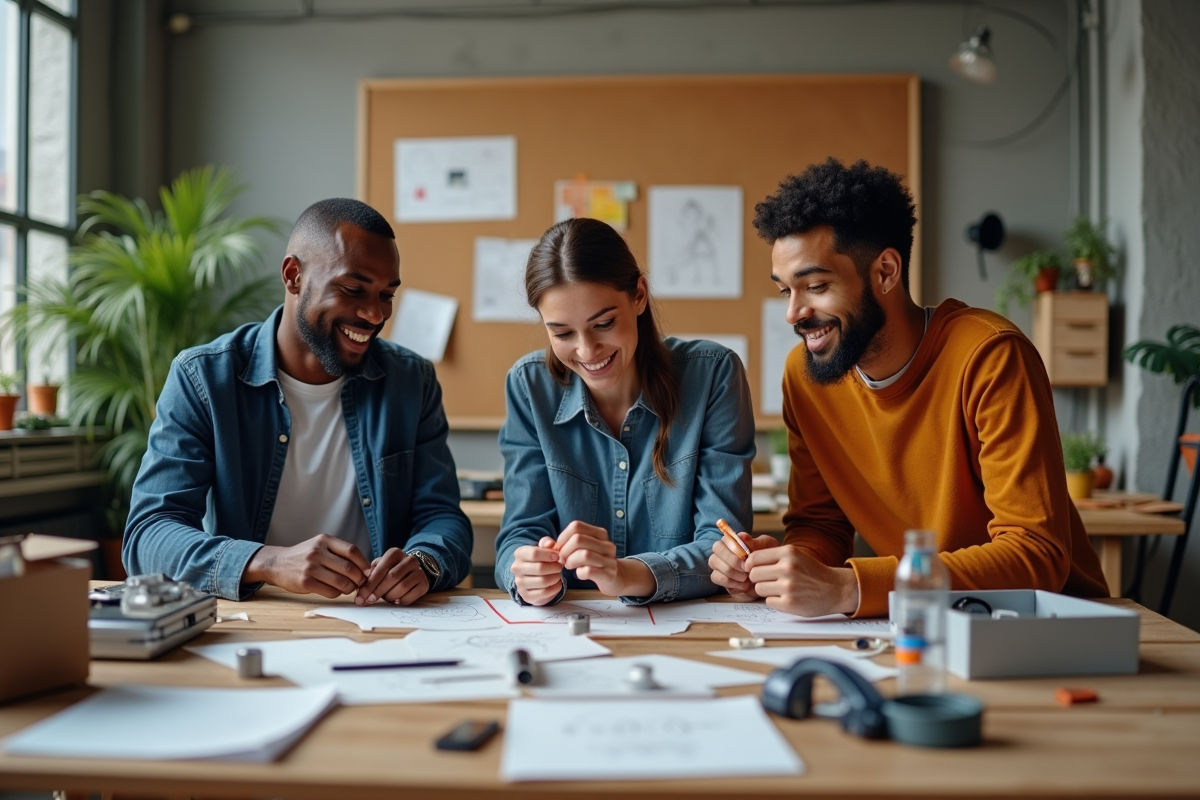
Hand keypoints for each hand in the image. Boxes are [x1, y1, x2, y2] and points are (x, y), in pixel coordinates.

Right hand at [243, 534, 369, 598]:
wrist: (277, 563)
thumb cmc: (304, 555)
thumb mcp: (320, 545)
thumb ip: (339, 552)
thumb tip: (365, 567)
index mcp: (324, 540)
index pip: (352, 551)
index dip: (364, 563)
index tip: (368, 571)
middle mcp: (317, 552)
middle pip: (349, 568)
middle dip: (359, 578)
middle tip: (360, 583)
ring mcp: (310, 568)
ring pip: (341, 582)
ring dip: (349, 588)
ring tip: (348, 587)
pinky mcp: (305, 582)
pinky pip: (330, 592)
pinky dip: (337, 593)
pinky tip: (335, 590)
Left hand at [356, 548, 429, 605]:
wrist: (411, 571)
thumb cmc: (390, 571)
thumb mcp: (380, 568)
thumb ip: (369, 576)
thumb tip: (361, 590)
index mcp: (395, 553)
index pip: (381, 568)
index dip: (370, 584)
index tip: (362, 596)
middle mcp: (409, 559)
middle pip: (392, 577)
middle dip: (378, 591)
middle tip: (370, 600)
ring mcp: (419, 571)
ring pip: (402, 587)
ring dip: (390, 596)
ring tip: (385, 598)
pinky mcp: (424, 583)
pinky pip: (411, 596)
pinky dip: (401, 600)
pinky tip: (396, 600)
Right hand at [511, 536, 564, 605]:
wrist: (532, 578)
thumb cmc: (540, 560)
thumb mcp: (544, 549)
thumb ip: (547, 543)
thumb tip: (550, 543)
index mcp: (519, 554)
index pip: (534, 553)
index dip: (549, 555)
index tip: (557, 556)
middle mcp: (516, 568)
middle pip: (539, 568)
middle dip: (554, 567)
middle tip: (560, 567)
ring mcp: (520, 583)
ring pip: (543, 581)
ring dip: (556, 577)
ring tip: (558, 574)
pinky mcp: (526, 595)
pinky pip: (544, 593)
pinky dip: (555, 588)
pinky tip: (557, 583)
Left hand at [557, 521, 654, 597]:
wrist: (615, 579)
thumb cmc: (593, 563)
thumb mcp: (582, 549)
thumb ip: (564, 543)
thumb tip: (547, 544)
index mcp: (600, 534)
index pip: (576, 526)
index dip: (563, 538)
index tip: (560, 549)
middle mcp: (607, 544)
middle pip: (578, 539)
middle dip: (564, 551)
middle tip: (563, 560)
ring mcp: (609, 559)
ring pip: (584, 554)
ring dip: (571, 562)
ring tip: (570, 566)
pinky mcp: (609, 574)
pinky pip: (589, 571)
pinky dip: (579, 573)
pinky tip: (580, 574)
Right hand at [708, 532, 776, 598]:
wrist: (770, 576)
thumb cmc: (767, 558)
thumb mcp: (766, 548)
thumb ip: (755, 543)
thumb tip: (742, 536)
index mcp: (734, 541)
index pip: (725, 539)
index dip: (734, 548)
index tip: (747, 557)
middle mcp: (723, 551)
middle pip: (716, 550)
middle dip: (731, 561)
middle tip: (746, 569)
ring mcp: (720, 564)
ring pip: (714, 564)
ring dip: (731, 572)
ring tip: (746, 578)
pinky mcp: (720, 578)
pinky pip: (716, 577)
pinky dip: (730, 582)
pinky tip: (743, 585)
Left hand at [746, 545, 859, 616]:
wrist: (835, 588)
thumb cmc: (811, 572)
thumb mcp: (795, 556)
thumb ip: (773, 556)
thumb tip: (745, 562)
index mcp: (788, 552)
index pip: (754, 558)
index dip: (751, 565)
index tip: (755, 569)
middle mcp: (788, 567)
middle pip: (753, 574)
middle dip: (758, 579)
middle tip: (769, 581)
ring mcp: (788, 586)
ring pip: (759, 589)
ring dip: (766, 590)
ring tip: (779, 589)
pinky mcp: (790, 603)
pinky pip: (768, 602)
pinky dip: (775, 601)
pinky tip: (787, 598)